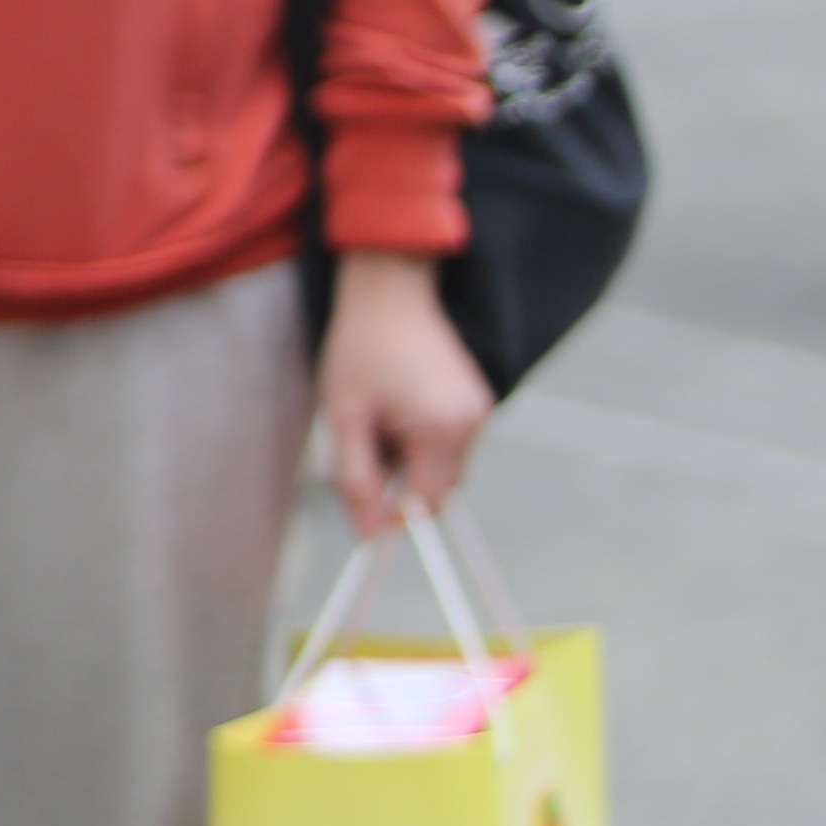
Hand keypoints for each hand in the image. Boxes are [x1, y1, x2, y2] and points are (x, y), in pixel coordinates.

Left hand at [316, 251, 493, 535]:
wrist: (389, 293)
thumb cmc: (361, 348)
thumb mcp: (345, 416)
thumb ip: (356, 477)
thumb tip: (367, 532)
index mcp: (443, 430)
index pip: (426, 503)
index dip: (393, 515)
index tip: (360, 509)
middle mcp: (473, 425)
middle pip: (437, 488)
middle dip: (398, 483)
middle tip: (361, 445)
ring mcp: (480, 412)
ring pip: (442, 466)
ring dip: (407, 460)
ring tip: (375, 417)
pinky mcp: (476, 401)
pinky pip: (448, 442)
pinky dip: (420, 440)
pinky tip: (394, 406)